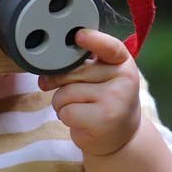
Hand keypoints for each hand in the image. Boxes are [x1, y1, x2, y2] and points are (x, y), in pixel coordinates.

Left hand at [37, 29, 140, 156]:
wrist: (120, 136)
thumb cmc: (103, 101)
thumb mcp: (100, 78)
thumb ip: (80, 68)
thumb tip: (46, 77)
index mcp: (123, 62)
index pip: (109, 47)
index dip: (93, 40)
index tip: (79, 35)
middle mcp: (124, 79)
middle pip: (75, 71)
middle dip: (59, 81)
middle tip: (67, 91)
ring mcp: (116, 100)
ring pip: (66, 92)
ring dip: (62, 103)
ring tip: (79, 109)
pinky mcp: (103, 120)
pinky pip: (66, 111)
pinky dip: (65, 117)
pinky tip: (80, 120)